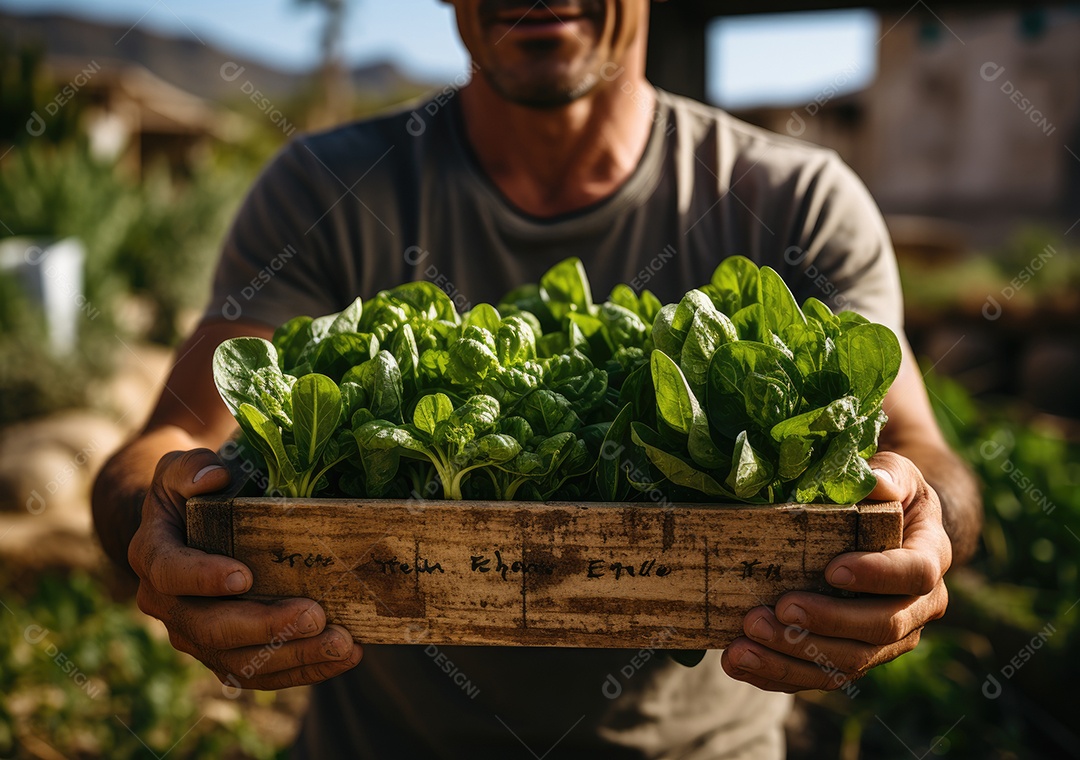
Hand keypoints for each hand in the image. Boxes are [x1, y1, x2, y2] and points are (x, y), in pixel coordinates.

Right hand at [127, 448, 362, 689]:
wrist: (181, 527)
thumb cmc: (188, 491)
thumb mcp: (180, 468)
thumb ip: (190, 468)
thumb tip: (214, 478)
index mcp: (154, 556)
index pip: (170, 573)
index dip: (203, 578)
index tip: (244, 576)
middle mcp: (169, 605)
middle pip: (211, 629)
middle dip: (266, 627)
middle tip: (314, 616)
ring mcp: (196, 635)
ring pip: (238, 661)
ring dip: (293, 657)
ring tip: (342, 645)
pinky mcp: (225, 653)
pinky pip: (260, 672)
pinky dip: (303, 669)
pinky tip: (344, 656)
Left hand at [721, 451, 951, 691]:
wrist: (891, 528)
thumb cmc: (886, 493)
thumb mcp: (893, 473)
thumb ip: (889, 475)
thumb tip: (875, 482)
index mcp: (929, 557)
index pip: (915, 574)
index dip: (876, 576)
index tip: (832, 570)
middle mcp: (916, 607)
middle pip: (881, 629)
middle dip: (827, 623)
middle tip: (780, 609)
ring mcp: (886, 639)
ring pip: (848, 662)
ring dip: (793, 658)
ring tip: (743, 645)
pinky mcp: (853, 654)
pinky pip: (820, 675)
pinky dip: (778, 674)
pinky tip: (740, 664)